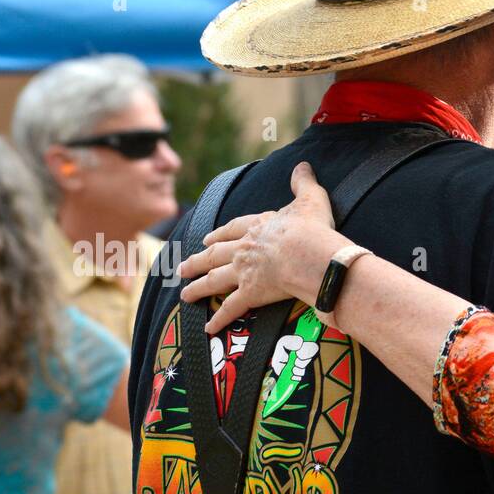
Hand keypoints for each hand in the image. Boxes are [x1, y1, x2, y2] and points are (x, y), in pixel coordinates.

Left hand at [179, 162, 353, 333]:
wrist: (309, 253)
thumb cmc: (312, 228)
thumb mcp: (310, 199)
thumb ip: (304, 183)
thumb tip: (303, 165)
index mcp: (257, 227)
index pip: (233, 229)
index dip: (220, 234)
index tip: (208, 238)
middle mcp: (244, 249)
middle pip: (214, 254)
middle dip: (197, 261)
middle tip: (182, 267)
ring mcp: (245, 271)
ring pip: (214, 279)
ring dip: (198, 287)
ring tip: (184, 294)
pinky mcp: (251, 293)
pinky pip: (232, 308)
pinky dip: (220, 319)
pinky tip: (209, 328)